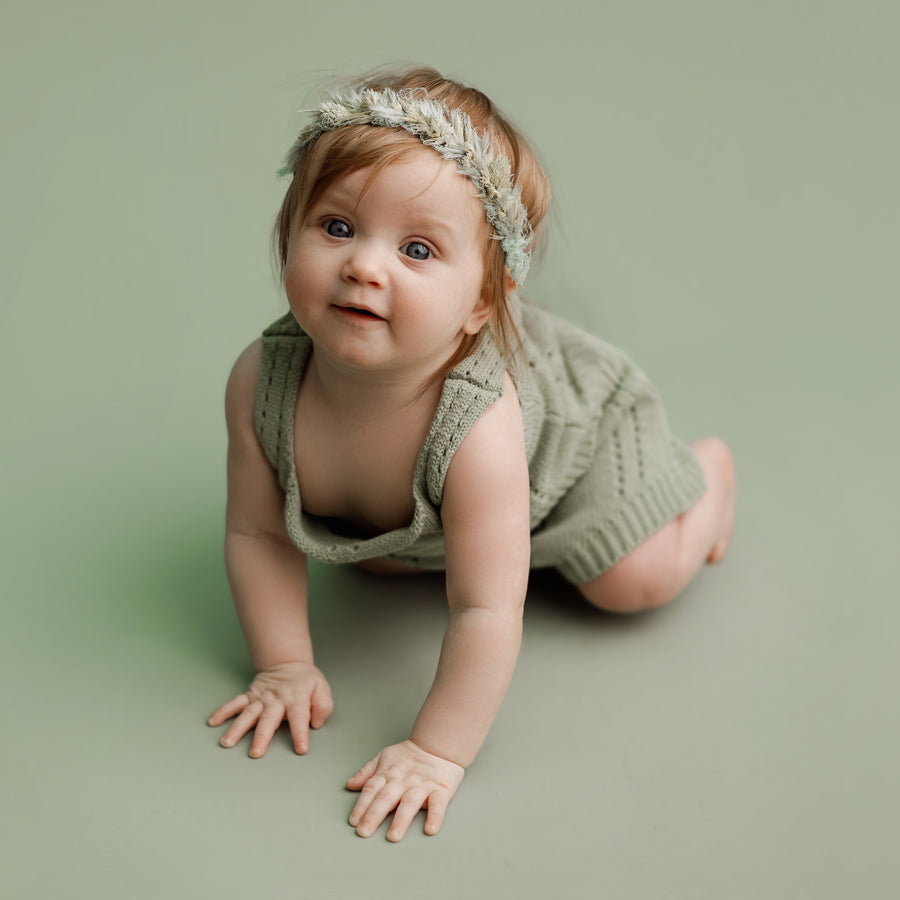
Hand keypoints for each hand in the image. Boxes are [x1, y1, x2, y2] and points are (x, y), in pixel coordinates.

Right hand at [207, 661, 332, 757]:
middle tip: (255, 753)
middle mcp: (277, 700)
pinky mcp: (250, 696)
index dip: (300, 733)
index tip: (300, 749)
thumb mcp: (322, 689)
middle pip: (268, 719)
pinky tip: (213, 721)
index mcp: (296, 698)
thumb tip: (315, 723)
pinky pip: (235, 703)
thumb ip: (323, 706)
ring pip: (248, 714)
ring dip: (237, 728)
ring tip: (227, 742)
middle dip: (262, 736)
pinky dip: (223, 711)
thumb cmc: (306, 681)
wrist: (288, 663)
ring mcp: (261, 698)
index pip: (300, 717)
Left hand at [346, 740, 464, 841]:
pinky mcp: (441, 790)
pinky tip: (430, 828)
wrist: (439, 744)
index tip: (354, 821)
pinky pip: (438, 804)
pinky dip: (435, 816)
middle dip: (374, 815)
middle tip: (364, 832)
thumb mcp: (385, 757)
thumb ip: (367, 772)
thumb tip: (350, 785)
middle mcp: (403, 781)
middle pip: (386, 798)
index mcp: (388, 773)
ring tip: (393, 836)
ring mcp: (422, 786)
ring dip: (401, 820)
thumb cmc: (410, 754)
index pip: (371, 789)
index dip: (361, 805)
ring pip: (410, 803)